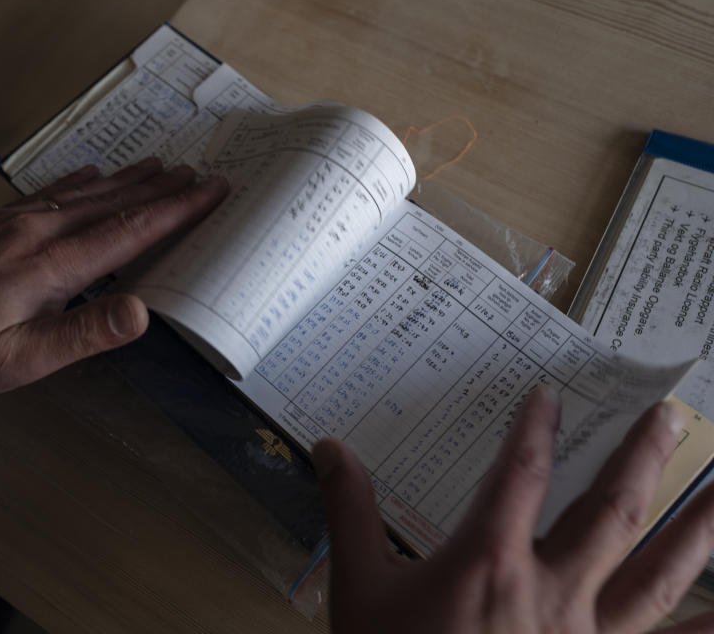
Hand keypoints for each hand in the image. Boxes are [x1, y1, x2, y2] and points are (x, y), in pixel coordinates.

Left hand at [0, 158, 227, 426]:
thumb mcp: (19, 359)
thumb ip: (82, 334)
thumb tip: (142, 312)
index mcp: (49, 266)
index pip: (128, 231)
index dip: (175, 211)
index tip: (210, 191)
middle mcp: (34, 232)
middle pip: (112, 202)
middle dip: (161, 188)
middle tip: (199, 172)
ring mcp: (9, 222)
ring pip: (82, 193)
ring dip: (127, 179)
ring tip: (159, 165)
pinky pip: (47, 193)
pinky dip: (79, 182)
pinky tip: (90, 174)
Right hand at [312, 387, 713, 632]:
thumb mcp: (360, 588)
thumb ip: (351, 512)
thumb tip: (330, 448)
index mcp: (489, 562)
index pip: (520, 473)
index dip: (534, 428)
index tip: (549, 396)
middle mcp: (551, 593)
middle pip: (609, 511)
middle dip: (641, 457)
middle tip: (670, 413)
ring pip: (658, 575)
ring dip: (699, 528)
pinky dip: (701, 631)